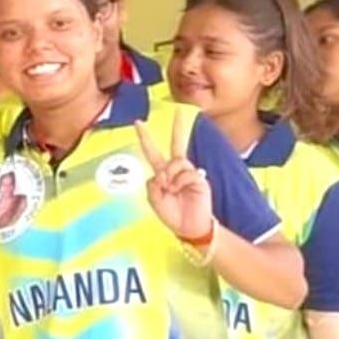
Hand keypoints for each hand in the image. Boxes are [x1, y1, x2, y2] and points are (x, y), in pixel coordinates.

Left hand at [135, 111, 212, 240]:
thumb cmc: (172, 215)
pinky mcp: (199, 178)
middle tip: (179, 110)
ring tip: (171, 188)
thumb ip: (152, 185)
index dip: (145, 137)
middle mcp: (176, 170)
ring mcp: (188, 173)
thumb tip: (162, 173)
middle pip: (177, 144)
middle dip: (179, 127)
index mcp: (162, 173)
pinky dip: (180, 181)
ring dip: (171, 175)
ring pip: (177, 161)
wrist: (190, 227)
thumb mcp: (154, 200)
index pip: (153, 151)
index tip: (138, 122)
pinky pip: (187, 172)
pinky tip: (180, 190)